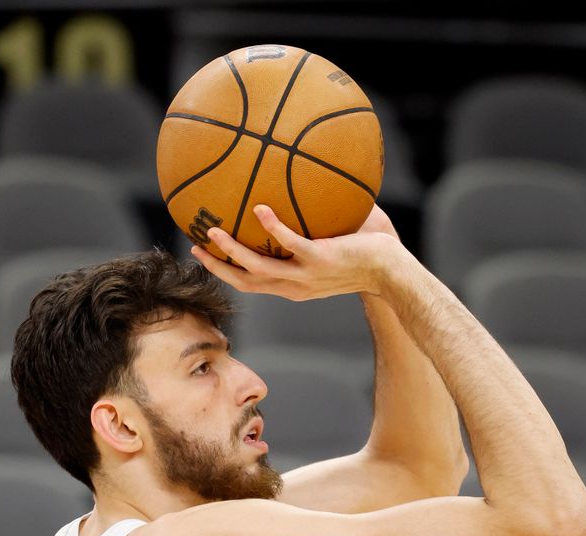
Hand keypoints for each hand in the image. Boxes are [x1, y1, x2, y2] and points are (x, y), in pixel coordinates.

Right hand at [190, 204, 406, 300]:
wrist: (391, 271)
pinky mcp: (320, 260)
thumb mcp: (330, 251)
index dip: (225, 273)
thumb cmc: (364, 257)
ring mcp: (306, 275)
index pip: (251, 284)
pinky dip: (272, 228)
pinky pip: (289, 243)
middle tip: (195, 247)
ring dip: (232, 251)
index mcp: (292, 287)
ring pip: (258, 268)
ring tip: (213, 230)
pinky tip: (259, 209)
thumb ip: (309, 233)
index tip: (206, 256)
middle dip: (217, 267)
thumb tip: (298, 197)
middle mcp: (294, 287)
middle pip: (244, 282)